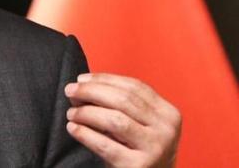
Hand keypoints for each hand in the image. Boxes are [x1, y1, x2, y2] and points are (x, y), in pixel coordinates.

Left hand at [64, 73, 180, 167]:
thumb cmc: (139, 149)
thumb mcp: (139, 124)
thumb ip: (120, 104)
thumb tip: (83, 85)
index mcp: (168, 113)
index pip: (134, 87)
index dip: (105, 79)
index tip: (82, 79)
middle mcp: (165, 130)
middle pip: (123, 100)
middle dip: (92, 91)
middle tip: (70, 91)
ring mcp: (154, 149)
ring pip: (114, 120)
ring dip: (87, 112)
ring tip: (72, 113)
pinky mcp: (137, 166)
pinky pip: (105, 145)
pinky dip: (85, 133)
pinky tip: (73, 128)